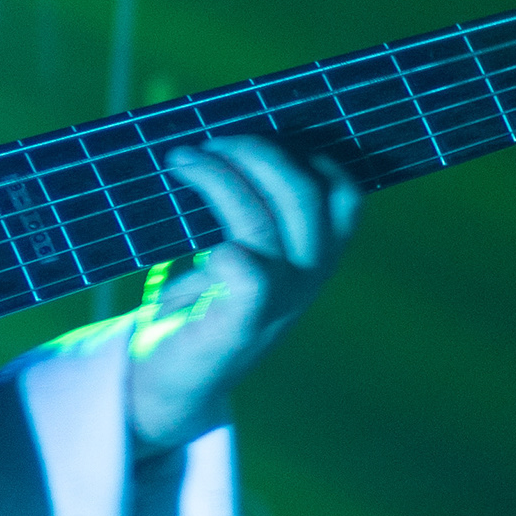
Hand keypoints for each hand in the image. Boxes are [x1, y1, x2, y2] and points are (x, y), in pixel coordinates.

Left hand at [124, 135, 361, 453]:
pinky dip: (223, 250)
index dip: (313, 154)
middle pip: (305, 194)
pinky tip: (197, 246)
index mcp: (312, 258)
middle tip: (207, 143)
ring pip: (266, 222)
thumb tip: (212, 142)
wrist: (171, 385)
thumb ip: (238, 208)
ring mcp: (277, 304)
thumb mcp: (231, 250)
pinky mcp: (239, 326)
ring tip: (182, 160)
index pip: (344, 196)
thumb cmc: (197, 305)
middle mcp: (305, 279)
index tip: (265, 131)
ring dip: (220, 179)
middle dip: (256, 152)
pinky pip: (247, 275)